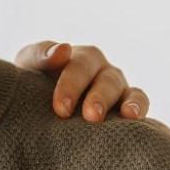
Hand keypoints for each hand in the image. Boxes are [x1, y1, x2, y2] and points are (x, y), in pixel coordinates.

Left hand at [15, 40, 147, 122]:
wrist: (34, 104)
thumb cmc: (31, 81)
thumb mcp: (28, 64)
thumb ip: (41, 55)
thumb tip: (64, 49)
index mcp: (80, 58)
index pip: (79, 66)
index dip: (72, 85)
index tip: (61, 108)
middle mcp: (102, 71)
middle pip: (106, 80)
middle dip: (98, 98)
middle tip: (91, 116)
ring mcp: (117, 88)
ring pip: (127, 91)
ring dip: (127, 103)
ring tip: (124, 116)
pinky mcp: (127, 106)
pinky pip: (140, 102)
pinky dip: (141, 108)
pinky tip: (136, 120)